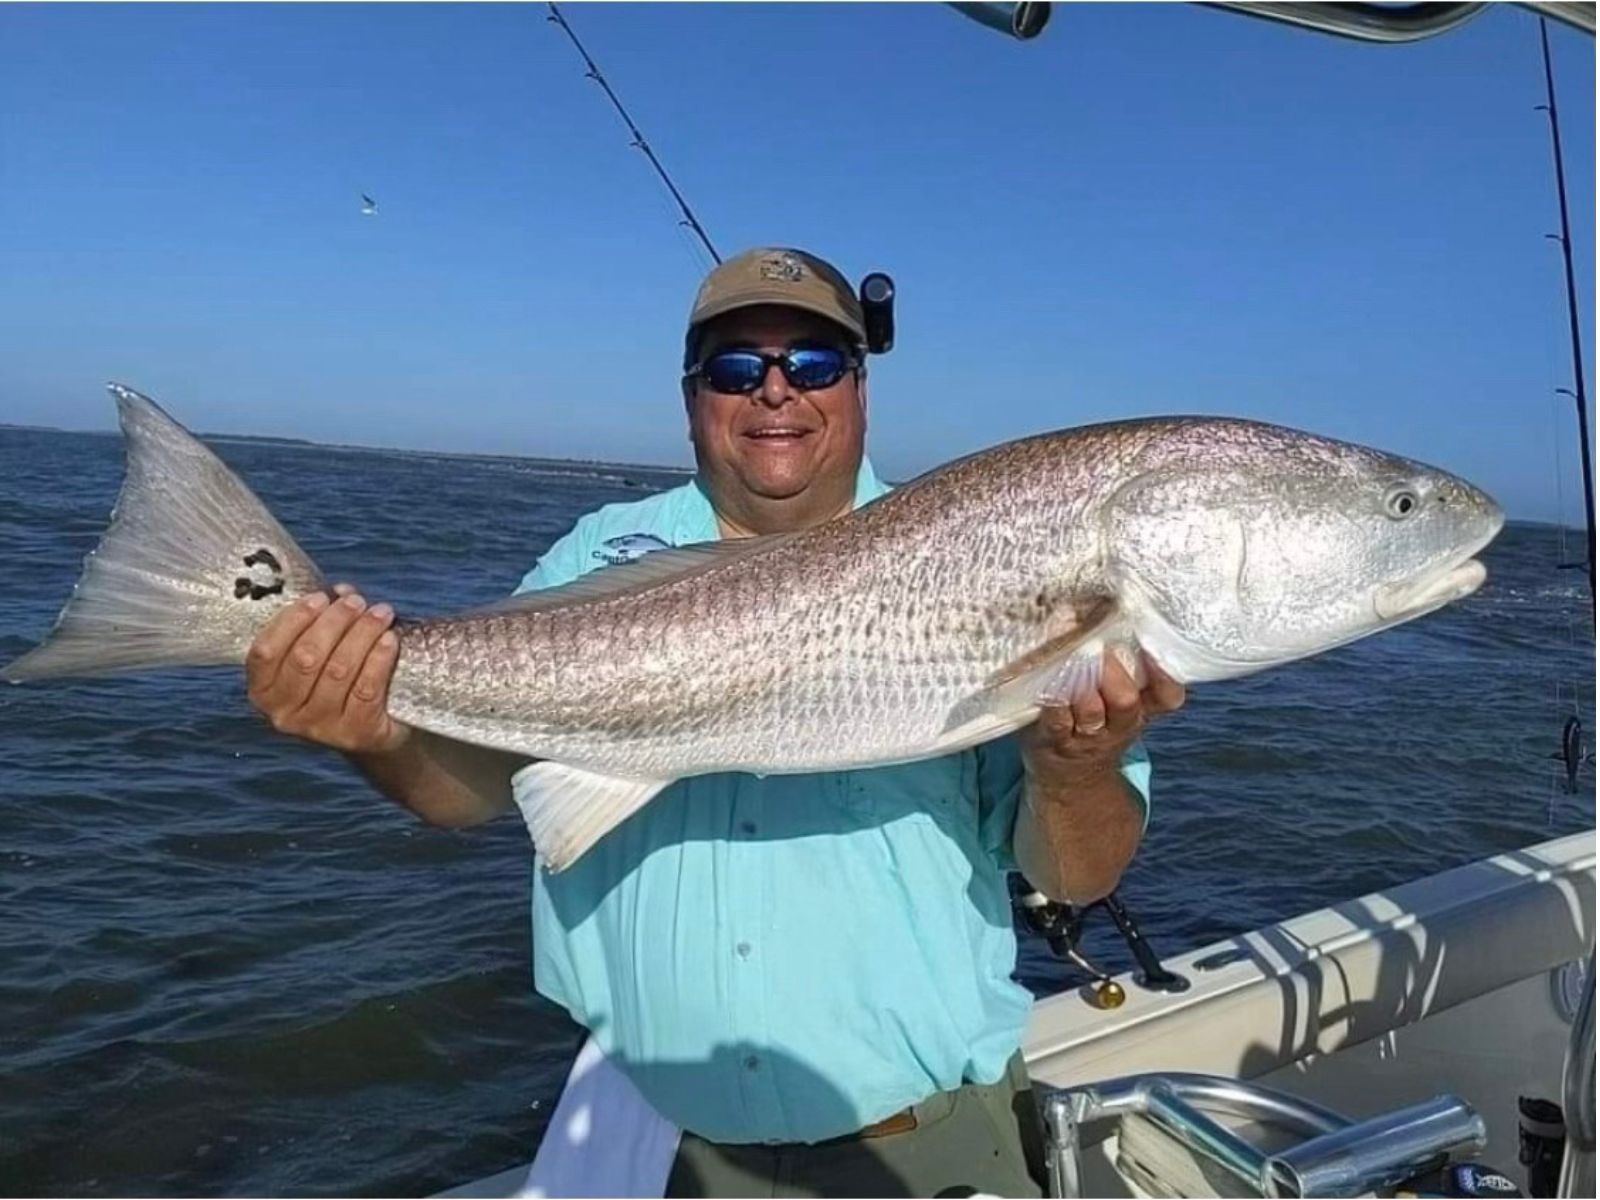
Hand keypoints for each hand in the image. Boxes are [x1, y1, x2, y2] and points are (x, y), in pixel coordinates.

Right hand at [245, 582, 409, 754]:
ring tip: (380, 613)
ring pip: (339, 670)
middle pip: (306, 657)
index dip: (293, 620)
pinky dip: (379, 658)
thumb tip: (341, 591)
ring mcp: (319, 728)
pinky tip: (389, 639)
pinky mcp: (355, 733)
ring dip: (362, 634)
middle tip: (356, 602)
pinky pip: (367, 688)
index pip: (266, 652)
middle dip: (335, 622)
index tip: (321, 598)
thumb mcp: (322, 652)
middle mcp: (285, 714)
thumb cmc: (341, 679)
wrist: (375, 727)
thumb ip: (322, 621)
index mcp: (264, 690)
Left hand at [1020, 651, 1184, 783]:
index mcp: (1142, 709)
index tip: (1153, 649)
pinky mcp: (1055, 739)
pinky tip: (1047, 680)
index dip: (1165, 676)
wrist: (1071, 777)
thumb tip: (1094, 606)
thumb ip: (1119, 662)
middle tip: (1100, 650)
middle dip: (1113, 674)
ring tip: (1071, 659)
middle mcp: (1119, 724)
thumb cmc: (1094, 720)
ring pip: (1090, 712)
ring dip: (1081, 683)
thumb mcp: (1118, 699)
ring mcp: (1087, 735)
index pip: (1167, 696)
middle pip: (1126, 703)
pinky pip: (1057, 719)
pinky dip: (1053, 699)